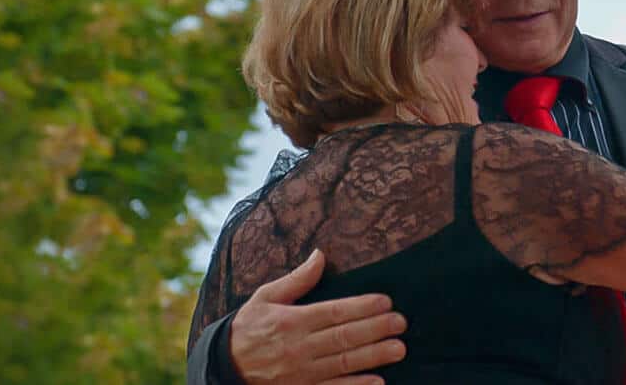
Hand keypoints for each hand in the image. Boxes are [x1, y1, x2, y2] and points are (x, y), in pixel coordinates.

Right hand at [230, 249, 406, 384]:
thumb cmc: (249, 327)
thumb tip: (320, 254)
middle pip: (344, 337)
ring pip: (343, 363)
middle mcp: (298, 347)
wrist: (224, 367)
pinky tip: (378, 381)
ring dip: (373, 356)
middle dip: (375, 329)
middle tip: (401, 323)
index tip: (386, 301)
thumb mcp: (265, 298)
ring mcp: (301, 372)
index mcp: (292, 321)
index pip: (334, 312)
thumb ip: (296, 279)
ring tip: (399, 349)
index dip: (362, 307)